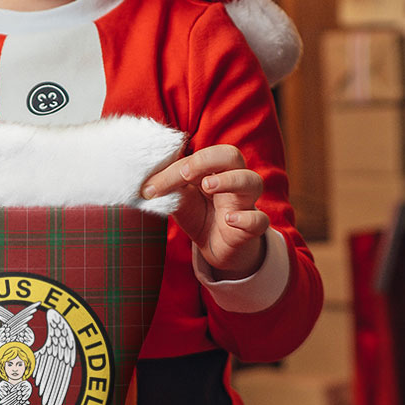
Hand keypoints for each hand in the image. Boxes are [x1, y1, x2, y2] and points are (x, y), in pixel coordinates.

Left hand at [141, 144, 268, 278]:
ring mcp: (245, 203)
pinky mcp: (252, 228)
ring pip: (252, 181)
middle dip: (207, 160)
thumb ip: (168, 189)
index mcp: (214, 169)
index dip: (175, 169)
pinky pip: (259, 220)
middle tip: (185, 174)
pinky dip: (247, 218)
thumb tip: (144, 184)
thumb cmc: (200, 215)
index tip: (150, 188)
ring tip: (208, 186)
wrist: (217, 248)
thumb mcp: (180, 201)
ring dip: (230, 180)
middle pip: (232, 156)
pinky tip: (229, 219)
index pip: (199, 157)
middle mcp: (233, 180)